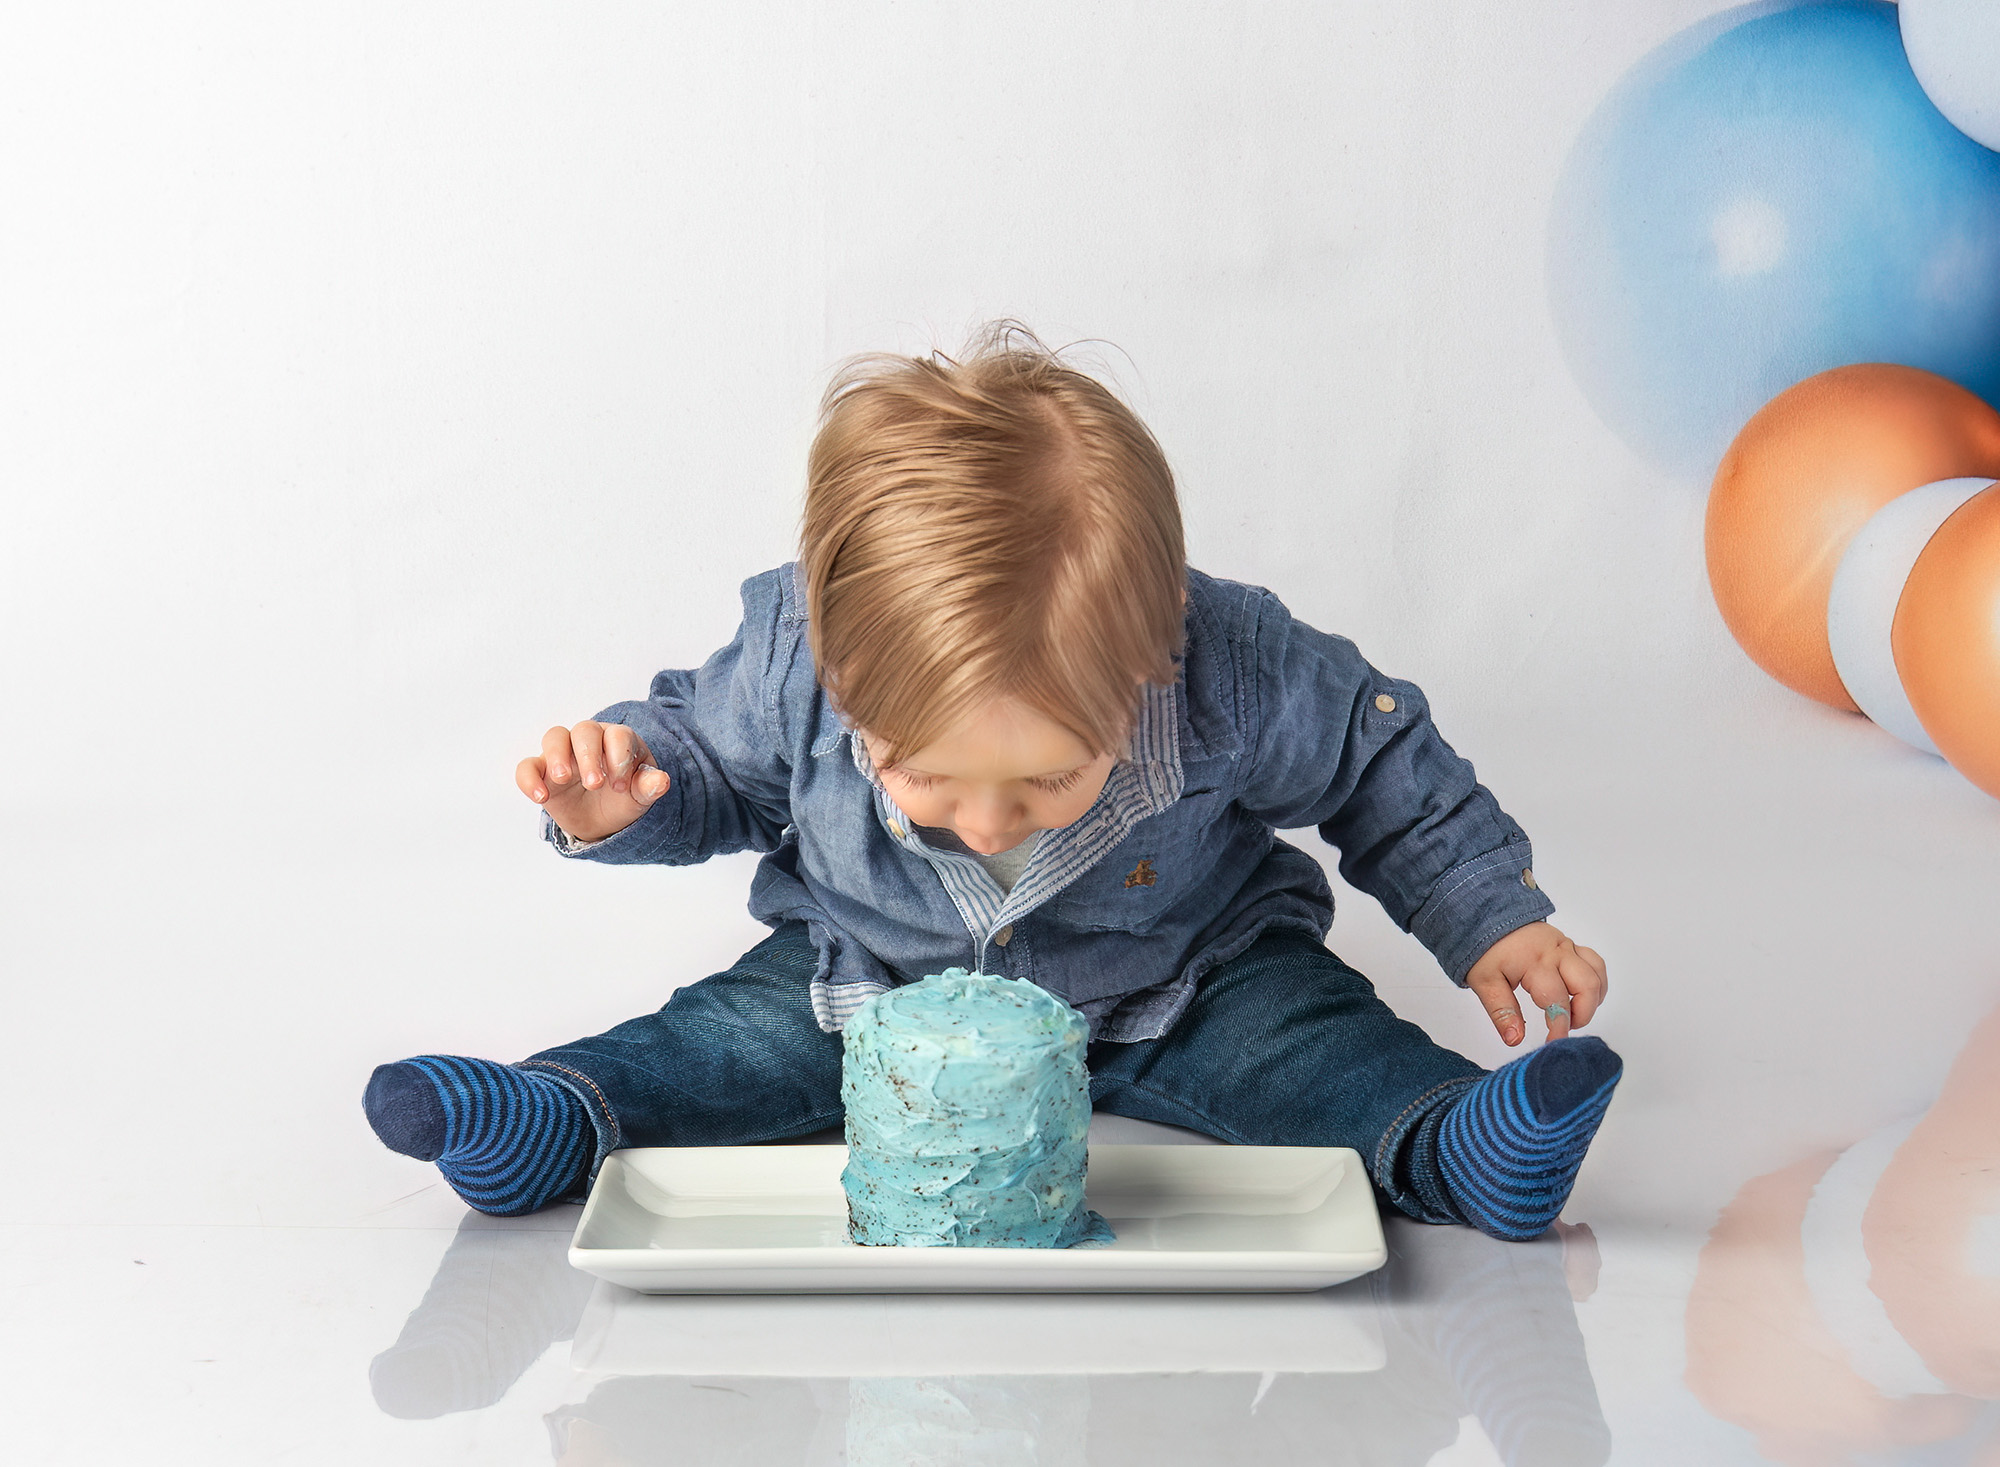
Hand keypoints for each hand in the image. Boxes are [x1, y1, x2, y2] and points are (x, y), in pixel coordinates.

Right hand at [516, 721, 670, 842]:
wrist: (603, 820)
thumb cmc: (624, 798)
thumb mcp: (639, 796)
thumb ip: (648, 787)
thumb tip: (662, 781)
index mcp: (618, 741)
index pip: (617, 735)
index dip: (619, 757)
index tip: (621, 786)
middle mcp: (589, 741)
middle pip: (584, 730)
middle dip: (589, 755)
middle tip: (595, 784)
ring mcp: (563, 754)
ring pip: (554, 737)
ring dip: (557, 756)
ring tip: (563, 779)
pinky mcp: (542, 772)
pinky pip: (527, 767)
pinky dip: (529, 779)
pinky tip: (541, 798)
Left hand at [1464, 921, 1606, 1046]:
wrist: (1487, 919)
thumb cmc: (1486, 952)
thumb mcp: (1485, 983)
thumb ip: (1502, 1012)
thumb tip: (1515, 1039)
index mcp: (1535, 963)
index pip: (1556, 1000)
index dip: (1559, 1027)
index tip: (1553, 1043)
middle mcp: (1556, 953)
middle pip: (1587, 986)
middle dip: (1582, 1014)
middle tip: (1564, 1027)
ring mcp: (1566, 947)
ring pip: (1596, 973)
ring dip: (1592, 999)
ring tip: (1573, 1014)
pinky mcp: (1570, 945)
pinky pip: (1595, 963)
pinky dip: (1596, 983)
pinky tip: (1582, 997)